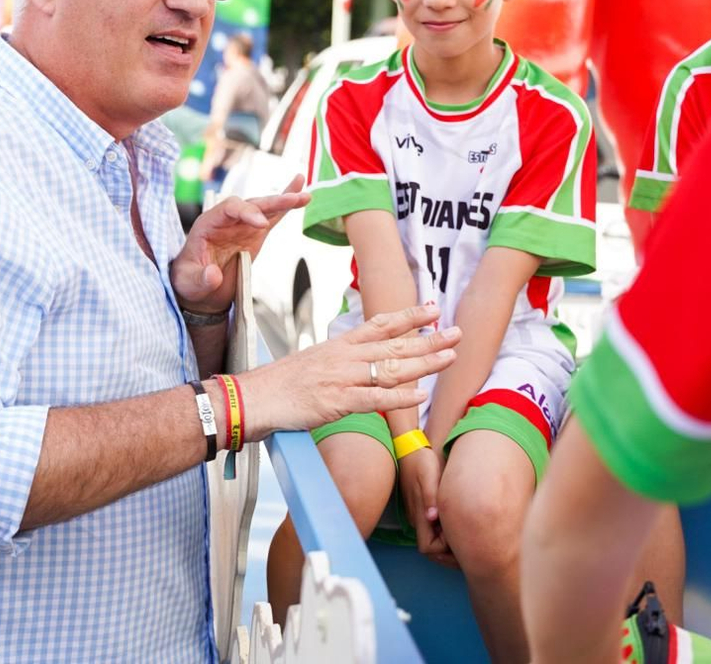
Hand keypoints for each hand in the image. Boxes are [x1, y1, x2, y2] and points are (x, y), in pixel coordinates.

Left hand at [171, 175, 309, 315]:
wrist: (199, 289)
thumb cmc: (189, 281)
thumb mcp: (189, 284)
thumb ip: (201, 279)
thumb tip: (214, 274)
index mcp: (208, 224)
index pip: (228, 208)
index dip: (246, 212)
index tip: (262, 224)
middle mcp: (226, 220)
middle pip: (250, 204)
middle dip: (271, 202)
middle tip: (291, 200)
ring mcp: (242, 226)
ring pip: (264, 208)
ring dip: (283, 201)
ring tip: (304, 196)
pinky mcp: (255, 234)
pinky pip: (272, 217)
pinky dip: (286, 207)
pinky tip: (301, 195)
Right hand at [242, 303, 460, 434]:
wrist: (253, 397)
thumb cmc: (282, 384)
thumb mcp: (315, 361)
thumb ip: (342, 360)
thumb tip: (363, 361)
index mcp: (340, 345)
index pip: (381, 324)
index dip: (409, 316)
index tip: (433, 308)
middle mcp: (345, 356)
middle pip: (394, 344)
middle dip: (428, 338)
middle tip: (457, 332)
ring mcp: (342, 378)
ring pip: (390, 368)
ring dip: (423, 362)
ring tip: (450, 357)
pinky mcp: (336, 402)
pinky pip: (374, 398)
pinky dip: (399, 398)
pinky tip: (420, 395)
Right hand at [399, 446, 455, 567]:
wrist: (410, 446)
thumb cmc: (421, 460)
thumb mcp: (428, 475)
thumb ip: (430, 497)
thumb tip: (432, 517)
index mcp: (419, 514)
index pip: (429, 548)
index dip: (444, 547)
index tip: (457, 532)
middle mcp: (417, 520)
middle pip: (433, 549)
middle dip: (450, 549)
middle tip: (469, 537)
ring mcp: (419, 515)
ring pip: (434, 539)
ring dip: (449, 539)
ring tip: (467, 526)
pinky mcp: (423, 508)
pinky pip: (435, 527)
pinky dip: (447, 529)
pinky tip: (459, 516)